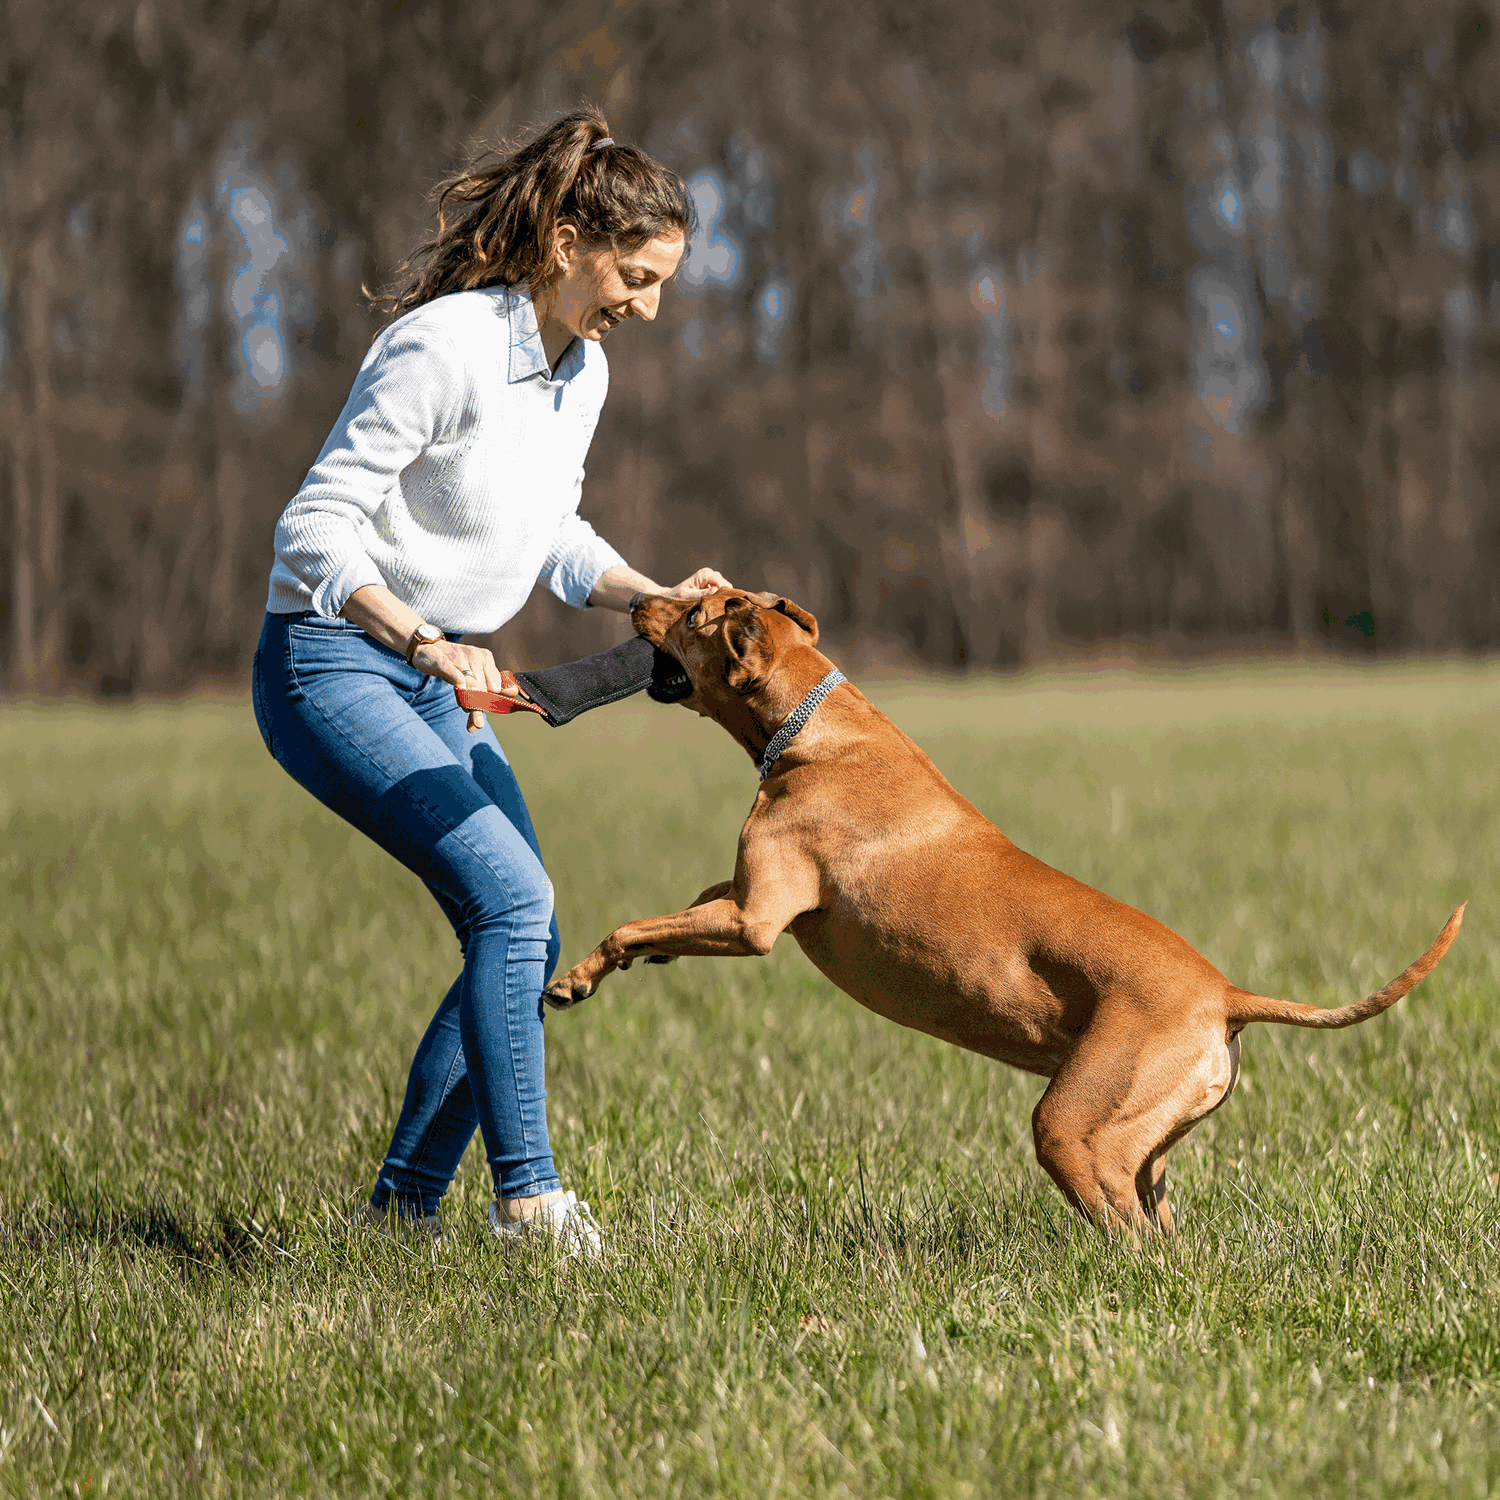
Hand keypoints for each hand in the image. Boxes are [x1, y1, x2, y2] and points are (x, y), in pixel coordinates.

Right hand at [410, 639, 547, 731]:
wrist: (429, 649)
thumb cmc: (454, 664)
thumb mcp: (474, 672)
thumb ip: (491, 684)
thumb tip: (514, 693)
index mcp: (486, 658)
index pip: (495, 685)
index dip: (491, 701)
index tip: (485, 710)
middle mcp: (475, 656)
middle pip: (483, 688)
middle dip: (480, 707)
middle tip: (476, 723)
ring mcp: (459, 658)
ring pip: (471, 686)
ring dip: (469, 702)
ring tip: (466, 710)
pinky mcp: (443, 663)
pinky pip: (456, 676)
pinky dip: (461, 687)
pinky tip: (461, 696)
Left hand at [663, 566, 732, 598]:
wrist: (673, 595)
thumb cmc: (678, 596)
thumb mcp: (688, 596)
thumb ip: (701, 593)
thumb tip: (716, 590)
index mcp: (703, 574)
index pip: (719, 581)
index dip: (722, 590)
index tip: (721, 601)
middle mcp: (708, 573)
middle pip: (723, 583)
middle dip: (722, 592)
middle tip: (718, 604)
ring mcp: (710, 577)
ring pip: (723, 586)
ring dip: (720, 594)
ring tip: (714, 604)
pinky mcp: (711, 583)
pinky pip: (721, 588)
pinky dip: (718, 594)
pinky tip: (713, 602)